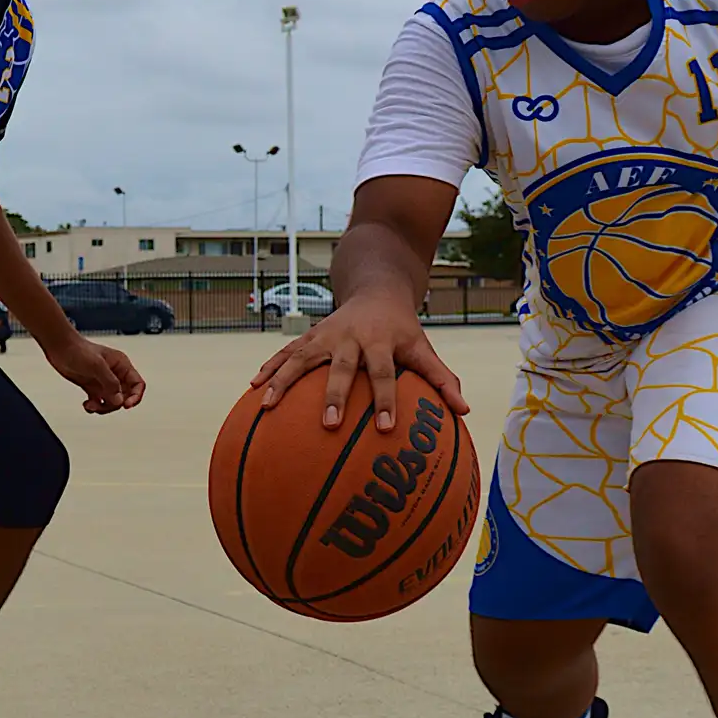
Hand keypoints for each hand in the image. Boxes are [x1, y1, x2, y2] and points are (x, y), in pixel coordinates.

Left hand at [45, 333, 145, 413]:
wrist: (59, 347)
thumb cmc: (78, 349)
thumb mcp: (97, 365)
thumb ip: (110, 383)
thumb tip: (119, 400)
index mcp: (121, 365)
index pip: (137, 383)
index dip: (135, 396)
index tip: (126, 405)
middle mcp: (114, 374)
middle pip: (125, 396)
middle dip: (115, 404)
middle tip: (103, 404)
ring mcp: (103, 381)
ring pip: (112, 402)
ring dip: (103, 407)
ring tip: (91, 406)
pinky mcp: (92, 387)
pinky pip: (99, 402)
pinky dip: (94, 407)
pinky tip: (87, 405)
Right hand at [251, 293, 466, 428]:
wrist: (375, 288)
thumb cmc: (402, 329)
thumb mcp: (423, 348)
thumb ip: (442, 379)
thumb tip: (464, 413)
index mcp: (380, 341)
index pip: (384, 373)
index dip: (386, 400)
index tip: (387, 428)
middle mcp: (349, 337)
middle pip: (340, 368)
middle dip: (334, 395)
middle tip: (329, 424)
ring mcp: (325, 335)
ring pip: (301, 358)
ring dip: (283, 381)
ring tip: (266, 406)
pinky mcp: (308, 337)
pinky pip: (285, 354)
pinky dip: (269, 369)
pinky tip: (253, 389)